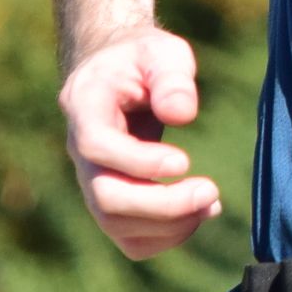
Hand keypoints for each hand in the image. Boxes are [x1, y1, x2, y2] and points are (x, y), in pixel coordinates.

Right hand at [58, 28, 220, 259]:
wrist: (119, 75)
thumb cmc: (143, 61)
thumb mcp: (161, 53)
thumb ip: (172, 78)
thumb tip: (182, 115)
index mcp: (84, 106)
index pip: (97, 146)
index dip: (137, 161)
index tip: (184, 161)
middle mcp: (80, 151)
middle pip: (104, 198)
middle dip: (161, 205)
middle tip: (210, 191)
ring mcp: (92, 180)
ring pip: (116, 225)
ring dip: (169, 225)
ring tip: (211, 202)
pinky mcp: (111, 201)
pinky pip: (130, 238)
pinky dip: (167, 236)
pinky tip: (200, 212)